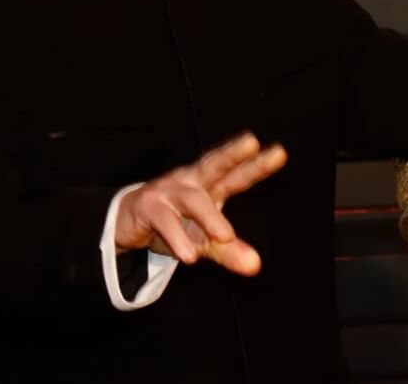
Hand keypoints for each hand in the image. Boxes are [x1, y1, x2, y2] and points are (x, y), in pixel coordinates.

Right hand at [115, 132, 287, 275]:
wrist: (126, 225)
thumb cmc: (174, 224)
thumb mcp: (204, 240)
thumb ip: (229, 250)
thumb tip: (255, 266)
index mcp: (209, 186)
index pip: (236, 174)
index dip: (257, 164)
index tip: (280, 152)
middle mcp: (192, 182)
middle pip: (215, 164)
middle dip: (233, 153)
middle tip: (251, 142)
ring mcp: (169, 191)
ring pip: (193, 199)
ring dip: (210, 217)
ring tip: (225, 236)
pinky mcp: (148, 206)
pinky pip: (165, 221)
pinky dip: (178, 239)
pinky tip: (189, 255)